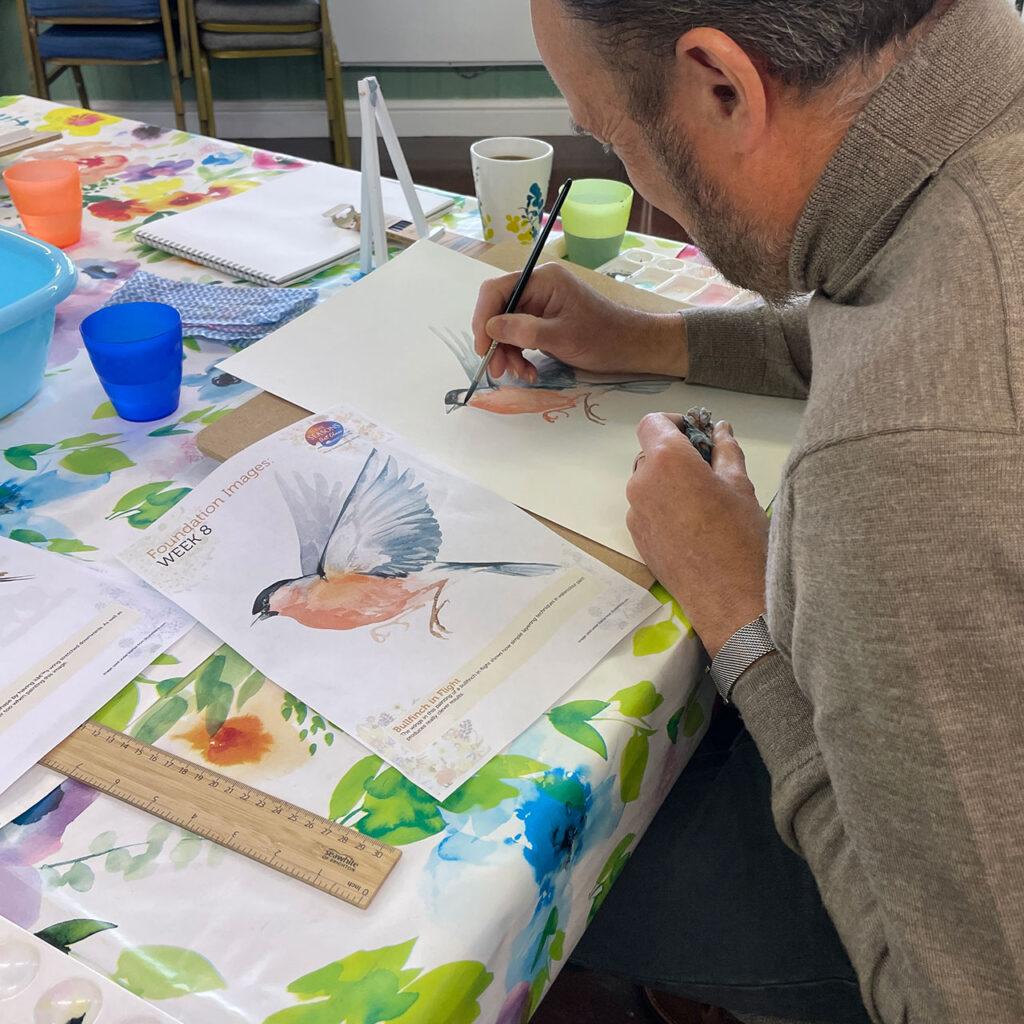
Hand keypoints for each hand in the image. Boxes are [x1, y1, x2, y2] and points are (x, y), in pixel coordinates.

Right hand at [471, 262, 687, 381]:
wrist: (630, 347)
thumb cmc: (602, 337)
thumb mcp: (562, 336)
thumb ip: (525, 331)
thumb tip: (491, 328)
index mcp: (542, 280)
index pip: (497, 291)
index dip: (483, 318)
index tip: (482, 348)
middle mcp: (537, 288)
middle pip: (499, 311)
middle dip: (495, 342)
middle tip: (497, 370)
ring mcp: (540, 304)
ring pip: (506, 327)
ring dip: (507, 353)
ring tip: (520, 374)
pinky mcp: (543, 321)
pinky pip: (519, 336)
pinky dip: (519, 355)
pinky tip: (529, 371)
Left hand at [627, 415, 768, 657]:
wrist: (729, 595)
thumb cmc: (740, 535)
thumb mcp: (740, 484)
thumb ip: (725, 450)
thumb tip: (721, 429)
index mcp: (667, 461)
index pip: (652, 423)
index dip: (673, 423)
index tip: (695, 435)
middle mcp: (642, 483)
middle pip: (650, 454)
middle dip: (674, 456)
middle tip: (707, 470)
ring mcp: (635, 512)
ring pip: (648, 484)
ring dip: (669, 483)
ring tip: (703, 502)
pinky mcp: (636, 537)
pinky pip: (646, 510)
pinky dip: (663, 508)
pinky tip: (692, 526)